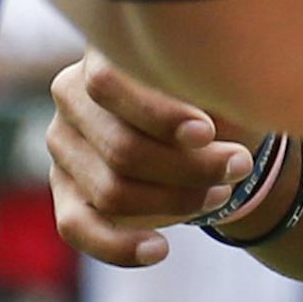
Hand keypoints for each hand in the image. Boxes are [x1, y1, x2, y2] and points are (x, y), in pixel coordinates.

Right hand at [47, 51, 258, 267]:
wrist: (210, 126)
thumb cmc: (214, 90)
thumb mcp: (216, 77)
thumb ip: (207, 85)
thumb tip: (213, 120)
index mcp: (103, 51)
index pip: (109, 83)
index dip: (158, 114)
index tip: (207, 133)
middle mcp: (71, 94)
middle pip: (121, 147)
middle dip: (188, 166)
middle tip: (239, 165)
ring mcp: (63, 144)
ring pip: (111, 190)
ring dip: (175, 200)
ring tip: (221, 192)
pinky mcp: (64, 190)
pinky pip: (78, 228)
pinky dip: (120, 246)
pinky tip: (160, 249)